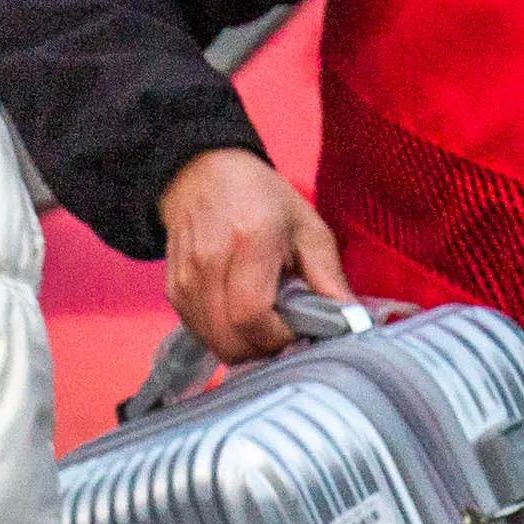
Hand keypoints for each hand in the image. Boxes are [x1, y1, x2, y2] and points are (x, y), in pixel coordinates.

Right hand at [157, 148, 348, 362]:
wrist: (203, 173)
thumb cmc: (262, 199)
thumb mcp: (307, 227)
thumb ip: (329, 277)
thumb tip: (351, 322)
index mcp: (250, 242)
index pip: (253, 316)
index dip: (279, 337)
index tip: (299, 329)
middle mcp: (210, 262)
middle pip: (231, 339)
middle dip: (263, 349)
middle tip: (284, 333)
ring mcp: (185, 278)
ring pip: (213, 342)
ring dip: (243, 346)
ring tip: (264, 324)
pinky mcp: (172, 289)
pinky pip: (198, 332)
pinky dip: (223, 336)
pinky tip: (240, 317)